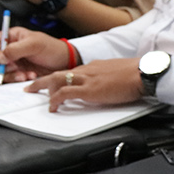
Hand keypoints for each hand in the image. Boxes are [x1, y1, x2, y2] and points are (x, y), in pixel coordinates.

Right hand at [0, 25, 68, 79]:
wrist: (64, 63)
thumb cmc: (52, 49)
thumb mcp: (34, 44)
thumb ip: (15, 49)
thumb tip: (0, 57)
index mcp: (11, 37)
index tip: (0, 59)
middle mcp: (9, 49)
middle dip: (1, 66)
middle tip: (14, 67)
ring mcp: (13, 62)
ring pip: (0, 71)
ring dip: (11, 75)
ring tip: (25, 74)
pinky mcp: (18, 73)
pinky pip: (10, 78)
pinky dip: (17, 79)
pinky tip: (29, 76)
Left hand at [26, 58, 143, 110]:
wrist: (142, 73)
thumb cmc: (136, 74)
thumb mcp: (118, 73)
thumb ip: (107, 78)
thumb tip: (106, 85)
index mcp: (94, 67)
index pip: (72, 71)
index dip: (61, 78)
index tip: (54, 83)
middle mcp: (87, 70)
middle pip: (58, 73)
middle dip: (42, 80)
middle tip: (31, 86)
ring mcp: (86, 79)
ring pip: (56, 80)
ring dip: (43, 87)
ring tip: (34, 94)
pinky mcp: (88, 90)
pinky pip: (64, 94)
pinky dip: (55, 100)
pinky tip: (52, 107)